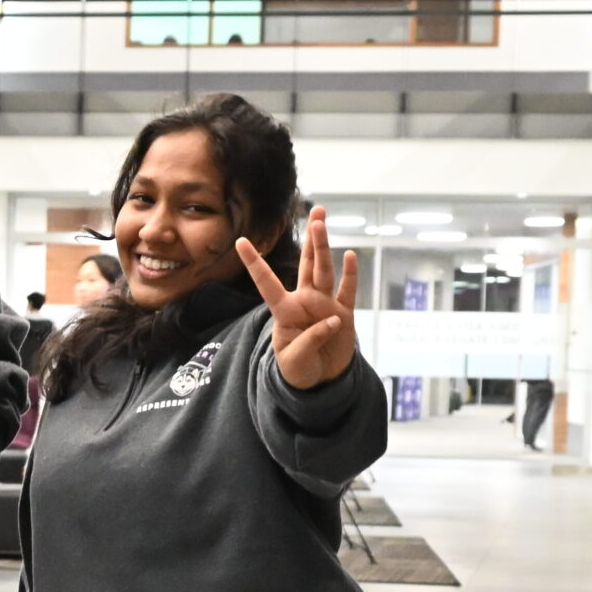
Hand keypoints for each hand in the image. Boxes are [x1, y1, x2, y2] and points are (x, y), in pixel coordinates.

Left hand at [240, 206, 358, 390]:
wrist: (320, 380)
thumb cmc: (299, 370)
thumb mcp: (294, 362)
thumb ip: (308, 341)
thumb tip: (332, 319)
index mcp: (285, 311)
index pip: (266, 282)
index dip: (254, 263)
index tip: (240, 241)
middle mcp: (305, 301)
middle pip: (307, 264)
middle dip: (311, 239)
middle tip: (315, 211)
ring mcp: (325, 305)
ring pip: (325, 270)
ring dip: (324, 247)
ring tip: (322, 223)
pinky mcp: (343, 314)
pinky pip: (348, 291)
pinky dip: (350, 275)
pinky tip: (350, 256)